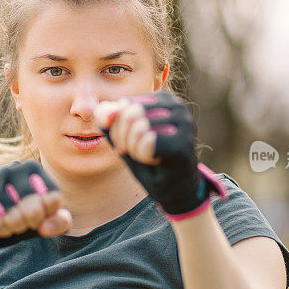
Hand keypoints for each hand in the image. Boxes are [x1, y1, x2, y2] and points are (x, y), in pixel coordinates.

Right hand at [0, 160, 71, 247]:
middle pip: (33, 211)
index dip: (47, 214)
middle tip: (25, 221)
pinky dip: (0, 228)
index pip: (53, 199)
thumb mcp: (48, 216)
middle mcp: (15, 170)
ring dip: (14, 227)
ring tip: (11, 221)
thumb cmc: (26, 213)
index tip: (41, 214)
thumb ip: (60, 221)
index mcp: (35, 171)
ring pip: (13, 218)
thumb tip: (45, 228)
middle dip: (30, 223)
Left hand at [94, 90, 227, 219]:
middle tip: (133, 151)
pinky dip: (143, 156)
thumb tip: (104, 113)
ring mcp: (184, 123)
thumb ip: (110, 120)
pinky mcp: (184, 143)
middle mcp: (176, 106)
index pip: (124, 103)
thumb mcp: (122, 136)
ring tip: (146, 156)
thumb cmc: (148, 158)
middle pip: (130, 113)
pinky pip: (148, 143)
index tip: (125, 142)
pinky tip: (155, 161)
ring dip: (134, 149)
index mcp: (163, 99)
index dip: (115, 126)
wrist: (174, 188)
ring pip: (139, 128)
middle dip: (123, 138)